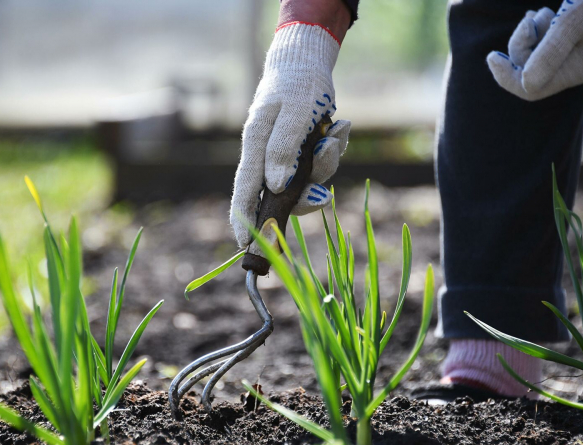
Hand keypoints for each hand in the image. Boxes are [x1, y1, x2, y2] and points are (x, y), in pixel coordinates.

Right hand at [229, 20, 351, 247]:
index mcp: (255, 145)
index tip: (243, 244)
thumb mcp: (293, 113)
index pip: (245, 189)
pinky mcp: (305, 152)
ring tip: (334, 133)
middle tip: (322, 195)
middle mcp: (268, 156)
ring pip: (308, 182)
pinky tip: (340, 126)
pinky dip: (334, 148)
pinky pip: (322, 166)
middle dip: (305, 197)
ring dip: (327, 163)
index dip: (243, 218)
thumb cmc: (297, 84)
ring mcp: (287, 156)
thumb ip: (282, 149)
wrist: (309, 62)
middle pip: (281, 195)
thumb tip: (275, 187)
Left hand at [487, 0, 582, 101]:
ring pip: (534, 54)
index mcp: (574, 72)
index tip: (492, 56)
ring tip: (544, 13)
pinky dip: (538, 29)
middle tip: (529, 20)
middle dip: (520, 45)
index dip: (506, 77)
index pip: (530, 90)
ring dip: (529, 33)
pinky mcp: (572, 40)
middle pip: (528, 70)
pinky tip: (545, 14)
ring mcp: (573, 55)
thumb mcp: (570, 24)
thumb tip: (524, 83)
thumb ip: (548, 54)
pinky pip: (544, 43)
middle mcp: (573, 68)